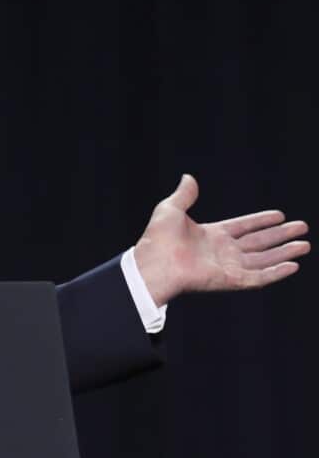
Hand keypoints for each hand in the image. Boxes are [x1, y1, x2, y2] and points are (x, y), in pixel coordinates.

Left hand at [134, 174, 309, 305]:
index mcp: (211, 235)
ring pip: (264, 259)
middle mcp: (222, 251)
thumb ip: (184, 195)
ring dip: (284, 252)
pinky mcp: (231, 280)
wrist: (153, 263)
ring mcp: (228, 266)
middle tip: (302, 228)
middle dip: (281, 235)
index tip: (279, 216)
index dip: (261, 221)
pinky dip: (276, 272)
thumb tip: (188, 177)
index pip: (243, 227)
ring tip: (304, 245)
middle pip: (259, 242)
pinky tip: (293, 265)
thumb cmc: (157, 239)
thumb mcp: (170, 209)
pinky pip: (259, 277)